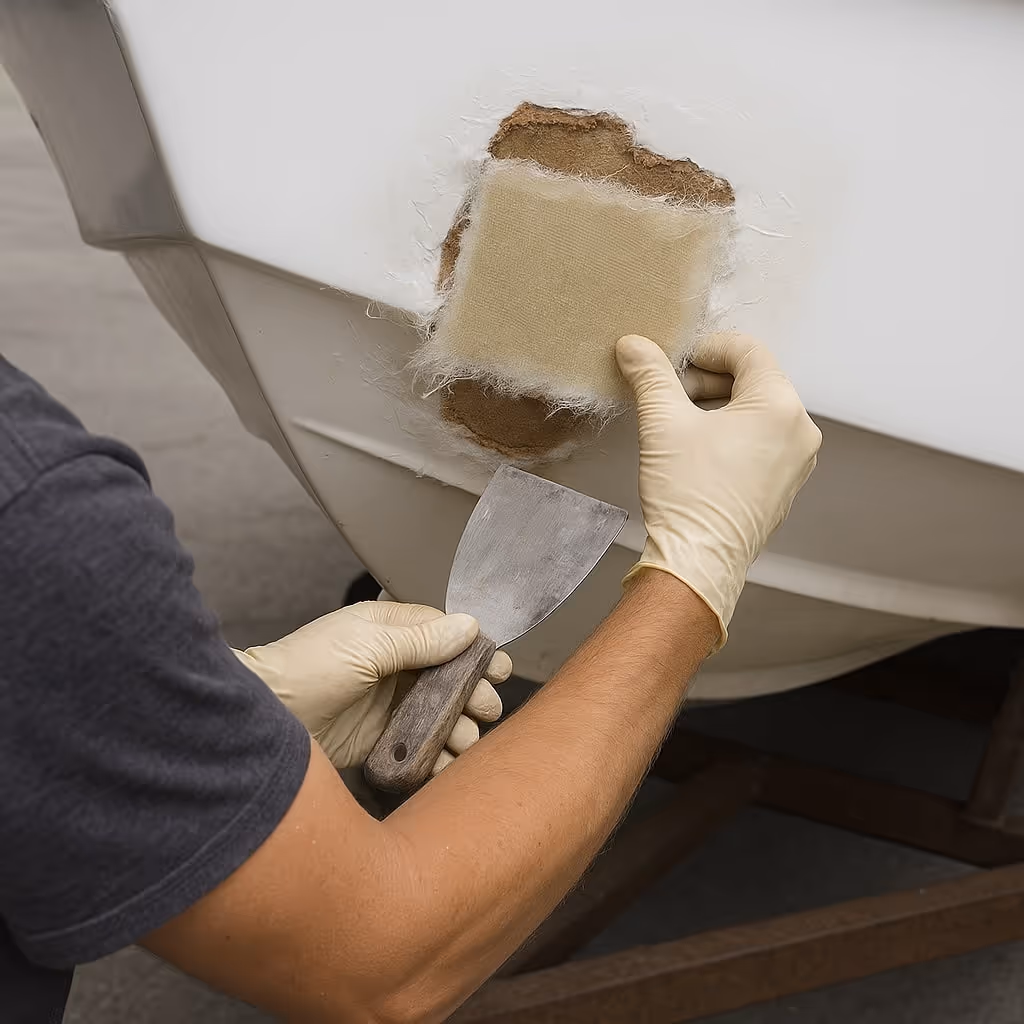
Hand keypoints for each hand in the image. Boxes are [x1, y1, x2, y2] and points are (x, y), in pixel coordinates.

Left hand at [234, 602, 511, 772]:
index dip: (475, 652)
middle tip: (483, 708)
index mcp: (390, 632)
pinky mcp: (380, 744)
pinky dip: (437, 759)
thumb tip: (469, 626)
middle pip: (451, 680)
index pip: (446, 636)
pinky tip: (445, 765)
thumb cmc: (304, 668)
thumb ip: (420, 638)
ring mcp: (389, 707)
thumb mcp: (365, 643)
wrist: (263, 720)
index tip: (498, 668)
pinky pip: (420, 750)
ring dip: (459, 729)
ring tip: (462, 741)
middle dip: (473, 694)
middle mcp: (395, 668)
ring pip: (441, 717)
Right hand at [616, 332, 821, 647]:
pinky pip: (763, 443)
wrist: (698, 563)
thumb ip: (651, 376)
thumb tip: (634, 345)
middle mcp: (800, 430)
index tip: (674, 361)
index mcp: (780, 405)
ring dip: (719, 407)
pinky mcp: (785, 487)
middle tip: (670, 394)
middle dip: (709, 380)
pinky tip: (698, 452)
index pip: (747, 350)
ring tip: (680, 423)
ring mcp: (798, 462)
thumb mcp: (663, 423)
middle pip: (755, 380)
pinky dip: (733, 435)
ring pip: (759, 412)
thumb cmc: (688, 495)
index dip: (706, 348)